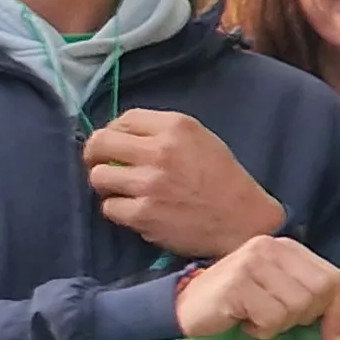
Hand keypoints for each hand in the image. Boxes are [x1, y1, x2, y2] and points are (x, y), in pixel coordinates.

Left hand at [85, 111, 284, 259]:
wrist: (244, 220)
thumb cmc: (221, 179)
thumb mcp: (199, 139)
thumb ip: (160, 132)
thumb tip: (116, 135)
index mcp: (175, 127)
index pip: (123, 119)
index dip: (114, 133)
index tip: (117, 146)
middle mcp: (160, 151)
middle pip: (99, 143)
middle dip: (96, 155)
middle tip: (105, 166)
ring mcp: (150, 184)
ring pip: (98, 176)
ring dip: (107, 185)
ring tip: (125, 191)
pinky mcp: (143, 214)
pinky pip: (108, 207)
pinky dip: (118, 210)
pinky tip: (136, 211)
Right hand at [174, 235, 339, 339]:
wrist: (183, 310)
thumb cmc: (235, 306)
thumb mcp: (277, 292)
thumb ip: (307, 294)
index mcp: (286, 247)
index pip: (335, 279)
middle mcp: (270, 247)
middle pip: (320, 293)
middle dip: (304, 318)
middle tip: (277, 320)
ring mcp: (252, 263)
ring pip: (297, 307)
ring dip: (279, 325)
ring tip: (256, 318)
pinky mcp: (237, 284)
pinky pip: (272, 319)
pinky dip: (261, 330)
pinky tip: (243, 322)